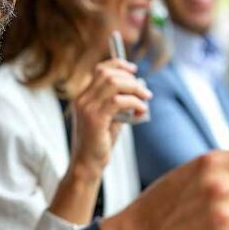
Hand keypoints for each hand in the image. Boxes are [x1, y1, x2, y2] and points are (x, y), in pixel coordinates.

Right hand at [69, 59, 150, 173]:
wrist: (88, 164)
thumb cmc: (100, 143)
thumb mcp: (111, 118)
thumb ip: (120, 103)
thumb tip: (139, 89)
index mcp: (83, 96)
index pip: (100, 69)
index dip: (119, 64)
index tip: (134, 69)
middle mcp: (82, 98)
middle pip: (108, 73)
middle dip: (131, 79)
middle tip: (144, 92)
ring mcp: (86, 107)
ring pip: (114, 83)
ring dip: (135, 89)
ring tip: (146, 99)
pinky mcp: (95, 118)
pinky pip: (119, 101)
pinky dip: (134, 102)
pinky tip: (141, 110)